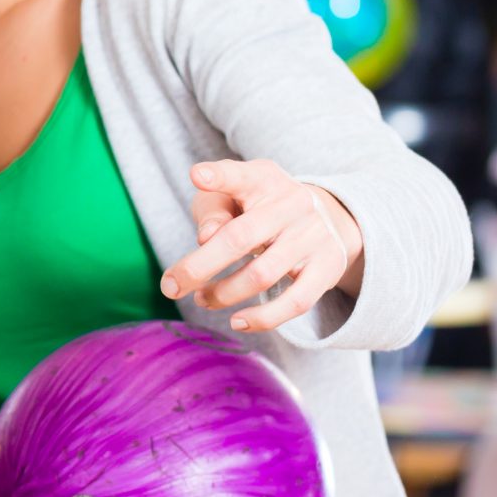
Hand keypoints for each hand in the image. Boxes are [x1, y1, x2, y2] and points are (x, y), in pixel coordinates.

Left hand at [160, 158, 364, 331]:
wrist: (325, 217)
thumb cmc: (258, 207)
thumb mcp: (232, 196)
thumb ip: (213, 211)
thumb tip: (205, 237)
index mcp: (262, 179)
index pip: (240, 175)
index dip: (218, 177)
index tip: (197, 176)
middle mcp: (292, 204)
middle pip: (240, 238)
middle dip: (199, 267)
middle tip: (170, 287)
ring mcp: (312, 236)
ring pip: (262, 275)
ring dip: (223, 294)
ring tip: (201, 298)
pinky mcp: (327, 268)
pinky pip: (296, 302)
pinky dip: (264, 318)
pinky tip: (237, 322)